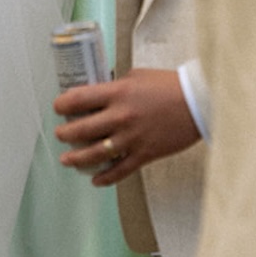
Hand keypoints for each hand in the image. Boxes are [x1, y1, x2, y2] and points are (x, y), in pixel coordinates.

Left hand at [54, 68, 200, 184]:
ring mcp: (131, 138)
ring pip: (95, 153)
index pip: (78, 99)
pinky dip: (106, 178)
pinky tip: (96, 180)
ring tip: (66, 160)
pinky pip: (120, 170)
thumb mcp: (136, 76)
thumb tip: (100, 89)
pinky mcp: (144, 154)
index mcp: (116, 93)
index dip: (62, 104)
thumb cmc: (169, 86)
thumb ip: (116, 84)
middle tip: (59, 134)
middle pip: (81, 129)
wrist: (198, 103)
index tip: (57, 107)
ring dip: (77, 158)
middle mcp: (120, 117)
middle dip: (65, 134)